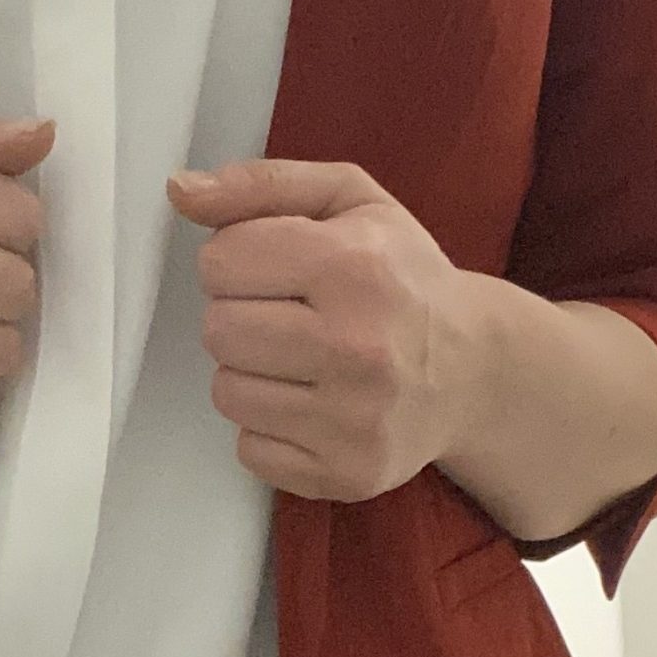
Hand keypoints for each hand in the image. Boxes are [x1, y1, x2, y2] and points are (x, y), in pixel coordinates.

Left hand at [166, 158, 486, 502]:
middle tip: (290, 315)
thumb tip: (179, 190)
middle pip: (218, 330)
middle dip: (241, 316)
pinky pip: (250, 449)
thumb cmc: (403, 278)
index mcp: (355, 267)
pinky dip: (270, 427)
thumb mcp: (350, 201)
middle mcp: (358, 347)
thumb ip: (260, 185)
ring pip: (227, 393)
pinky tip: (313, 403)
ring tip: (303, 359)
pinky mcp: (347, 472)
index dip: (237, 260)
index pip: (220, 261)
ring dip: (252, 373)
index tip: (275, 267)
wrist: (476, 370)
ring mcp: (353, 420)